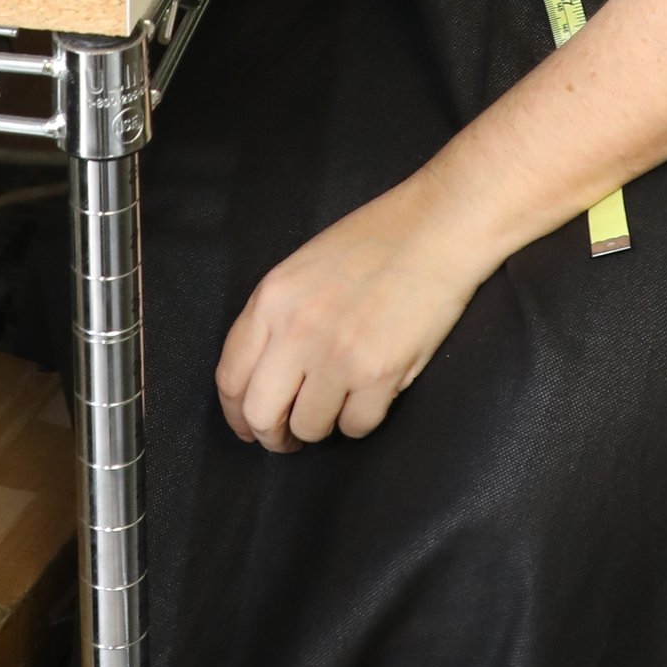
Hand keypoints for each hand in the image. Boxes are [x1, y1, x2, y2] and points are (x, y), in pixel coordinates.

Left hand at [216, 174, 488, 448]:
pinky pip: (356, 426)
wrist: (437, 229)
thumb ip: (276, 318)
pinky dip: (361, 419)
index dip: (237, 414)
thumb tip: (264, 375)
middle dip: (273, 436)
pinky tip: (371, 394)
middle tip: (289, 438)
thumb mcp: (302, 268)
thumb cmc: (374, 240)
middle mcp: (296, 331)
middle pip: (261, 413)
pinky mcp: (379, 374)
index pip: (230, 378)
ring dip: (322, 426)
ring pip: (310, 427)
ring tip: (338, 404)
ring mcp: (337, 355)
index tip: (250, 426)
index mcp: (271, 300)